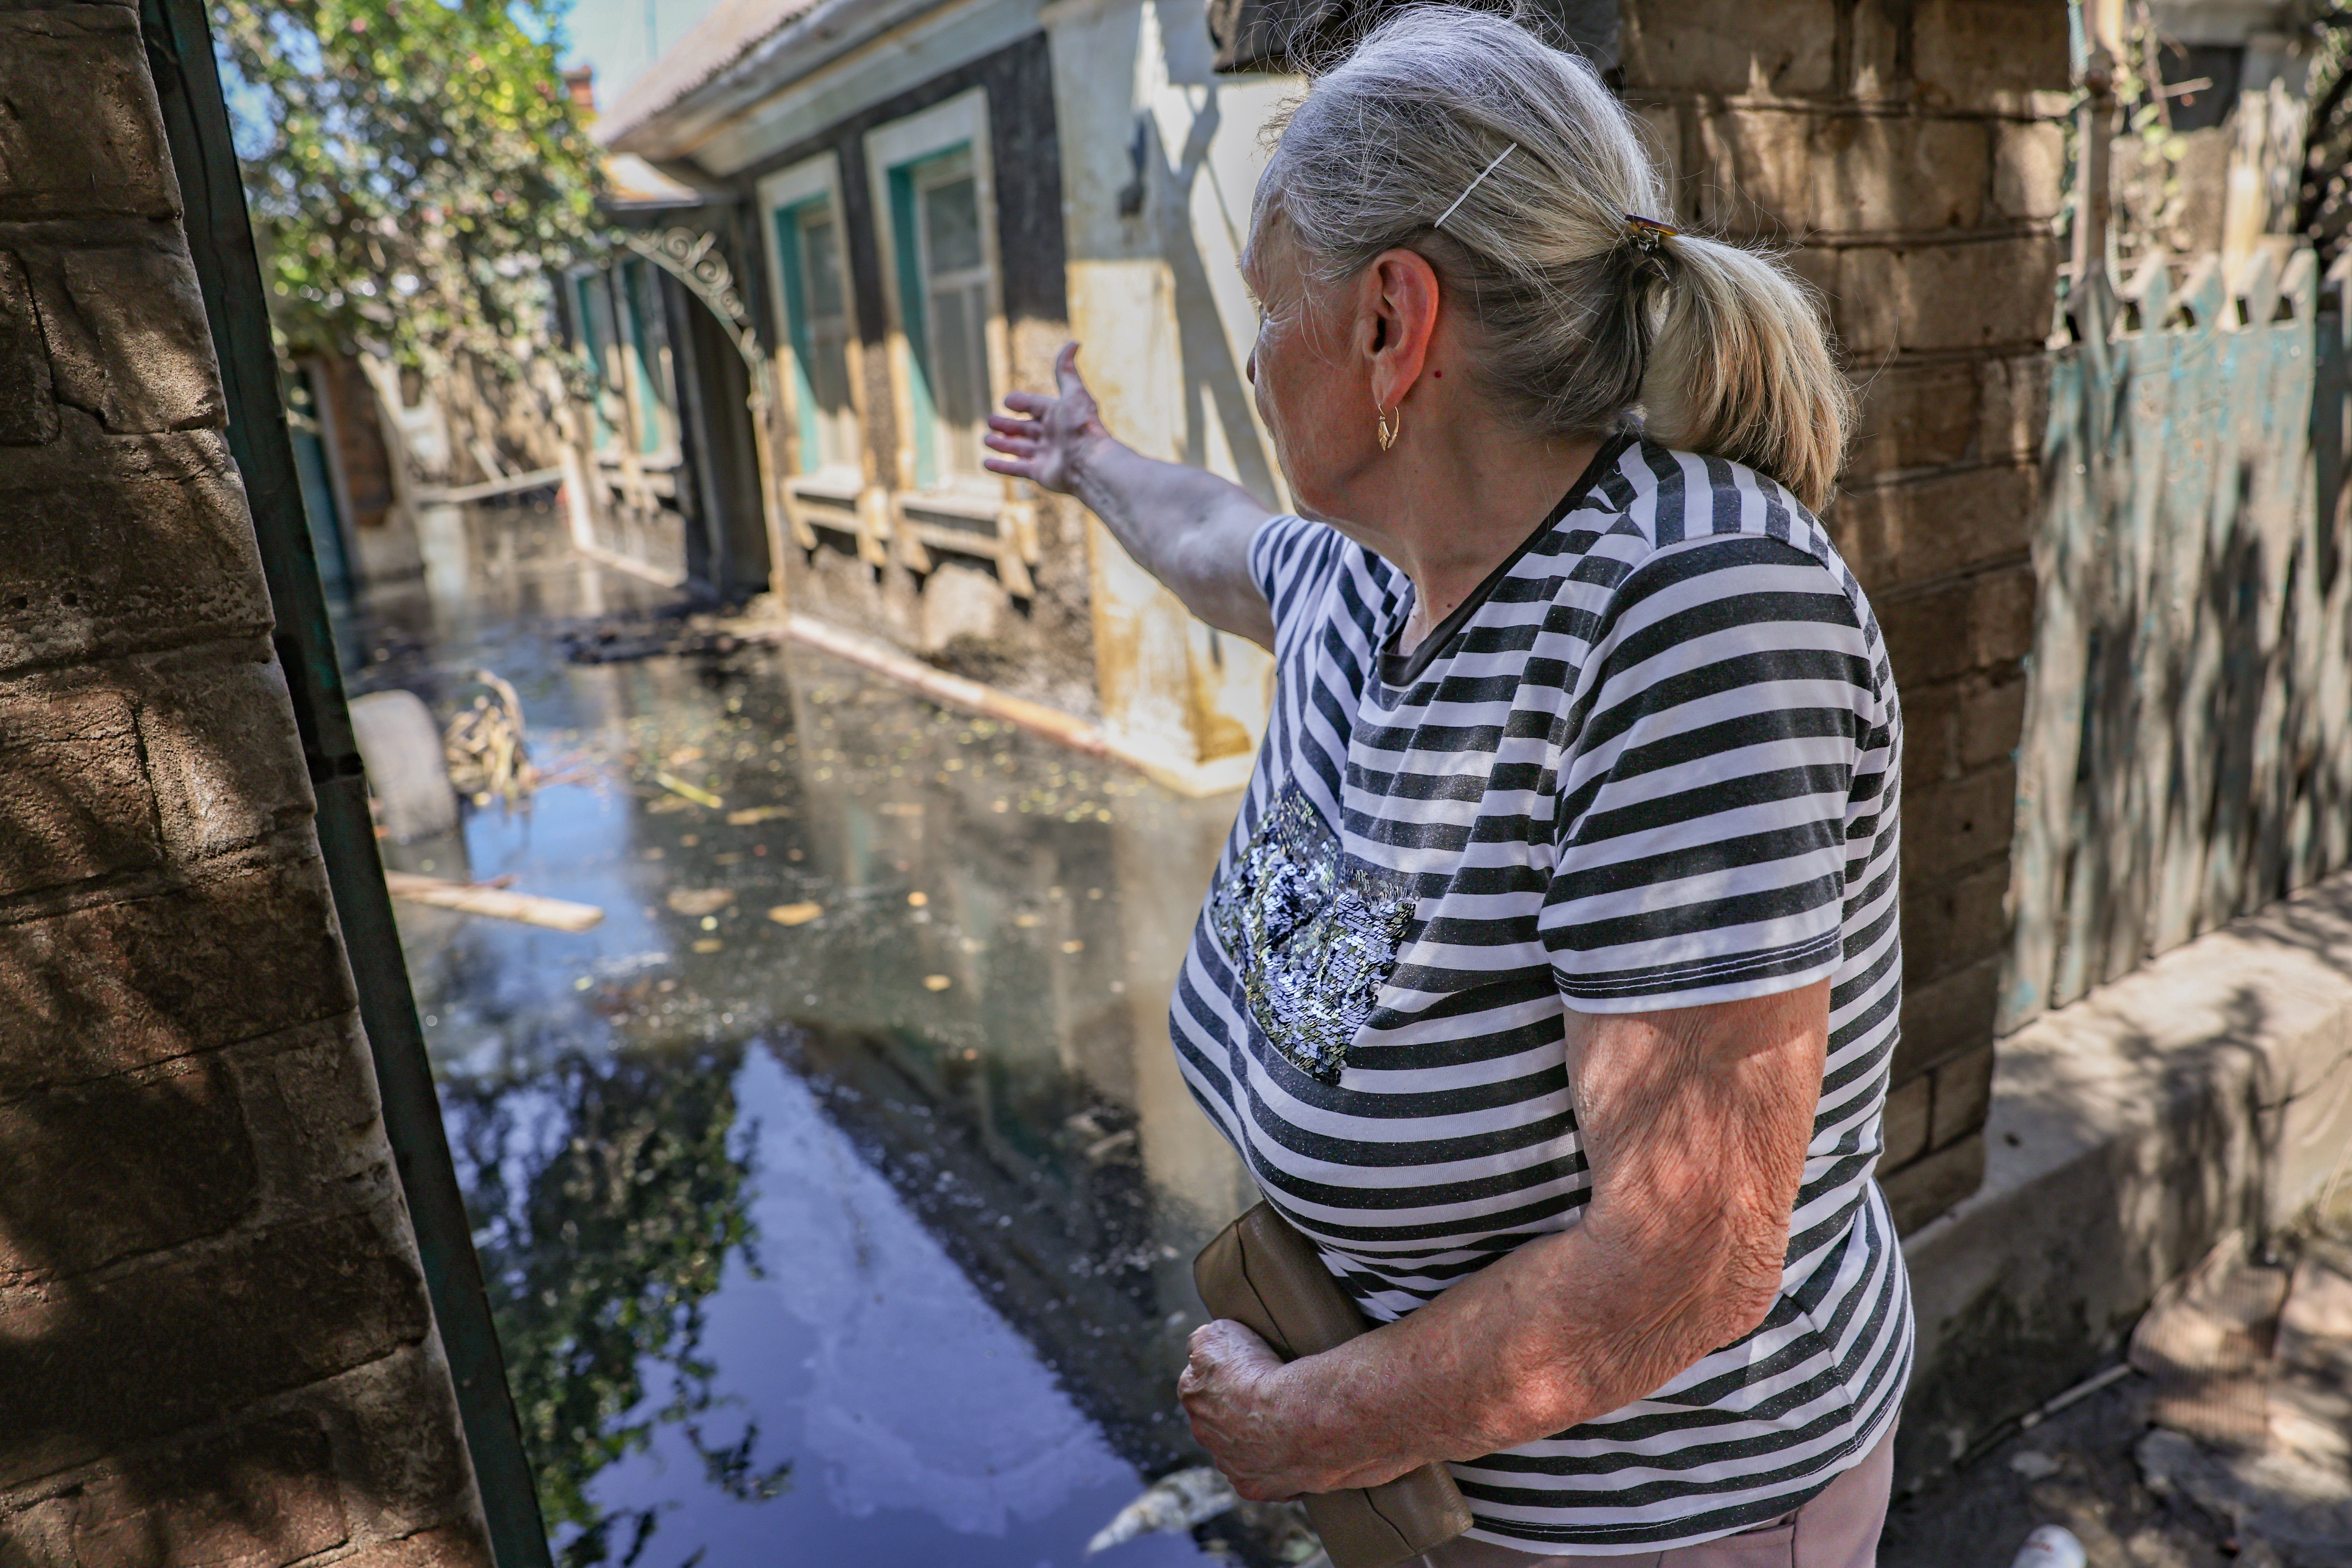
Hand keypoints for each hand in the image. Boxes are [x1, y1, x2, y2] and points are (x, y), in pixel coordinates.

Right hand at [983, 341, 1106, 495]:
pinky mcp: (1041, 474)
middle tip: (989, 421)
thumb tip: (1074, 342)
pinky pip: (1016, 469)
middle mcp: (1053, 435)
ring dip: (1002, 444)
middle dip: (1007, 425)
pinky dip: (1001, 466)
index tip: (1006, 402)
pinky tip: (985, 463)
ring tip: (985, 439)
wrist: (1090, 462)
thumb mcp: (1073, 392)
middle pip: (1025, 428)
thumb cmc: (1081, 426)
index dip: (1021, 403)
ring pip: (1019, 448)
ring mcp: (1046, 455)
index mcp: (1059, 415)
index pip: (1036, 406)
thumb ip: (1066, 370)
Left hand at [1178, 1320, 1332, 1501]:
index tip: (1249, 1370)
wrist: (1295, 1419)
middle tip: (1269, 1398)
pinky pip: (1264, 1477)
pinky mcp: (1253, 1488)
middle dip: (1238, 1410)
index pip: (1200, 1381)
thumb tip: (1201, 1346)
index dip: (1226, 1373)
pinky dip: (1277, 1466)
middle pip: (1218, 1419)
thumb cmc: (1260, 1372)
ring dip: (1257, 1440)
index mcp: (1192, 1395)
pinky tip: (1295, 1452)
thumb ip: (1204, 1341)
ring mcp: (1229, 1465)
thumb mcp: (1220, 1333)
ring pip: (1240, 1450)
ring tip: (1287, 1425)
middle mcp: (1204, 1434)